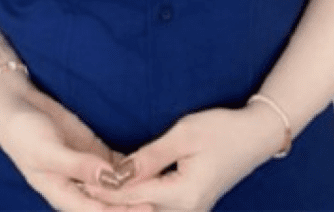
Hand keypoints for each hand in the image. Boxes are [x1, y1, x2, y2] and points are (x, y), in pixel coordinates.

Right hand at [0, 71, 153, 211]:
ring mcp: (86, 168)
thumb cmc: (24, 132)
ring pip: (115, 185)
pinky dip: (131, 167)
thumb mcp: (47, 150)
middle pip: (109, 202)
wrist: (17, 105)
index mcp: (62, 193)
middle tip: (160, 201)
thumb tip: (108, 179)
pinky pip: (116, 164)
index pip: (95, 211)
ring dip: (134, 188)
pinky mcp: (93, 151)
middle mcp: (76, 186)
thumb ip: (78, 165)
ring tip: (161, 186)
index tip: (144, 209)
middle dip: (132, 203)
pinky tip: (150, 166)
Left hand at [79, 106, 285, 211]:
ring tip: (90, 188)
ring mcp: (190, 209)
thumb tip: (119, 172)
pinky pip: (157, 205)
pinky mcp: (190, 202)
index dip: (103, 190)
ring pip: (146, 210)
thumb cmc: (222, 129)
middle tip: (76, 188)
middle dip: (107, 201)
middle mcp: (186, 210)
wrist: (256, 136)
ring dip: (120, 201)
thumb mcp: (184, 135)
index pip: (133, 196)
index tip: (77, 183)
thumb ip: (150, 156)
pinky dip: (136, 198)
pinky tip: (118, 189)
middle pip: (137, 209)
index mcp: (184, 195)